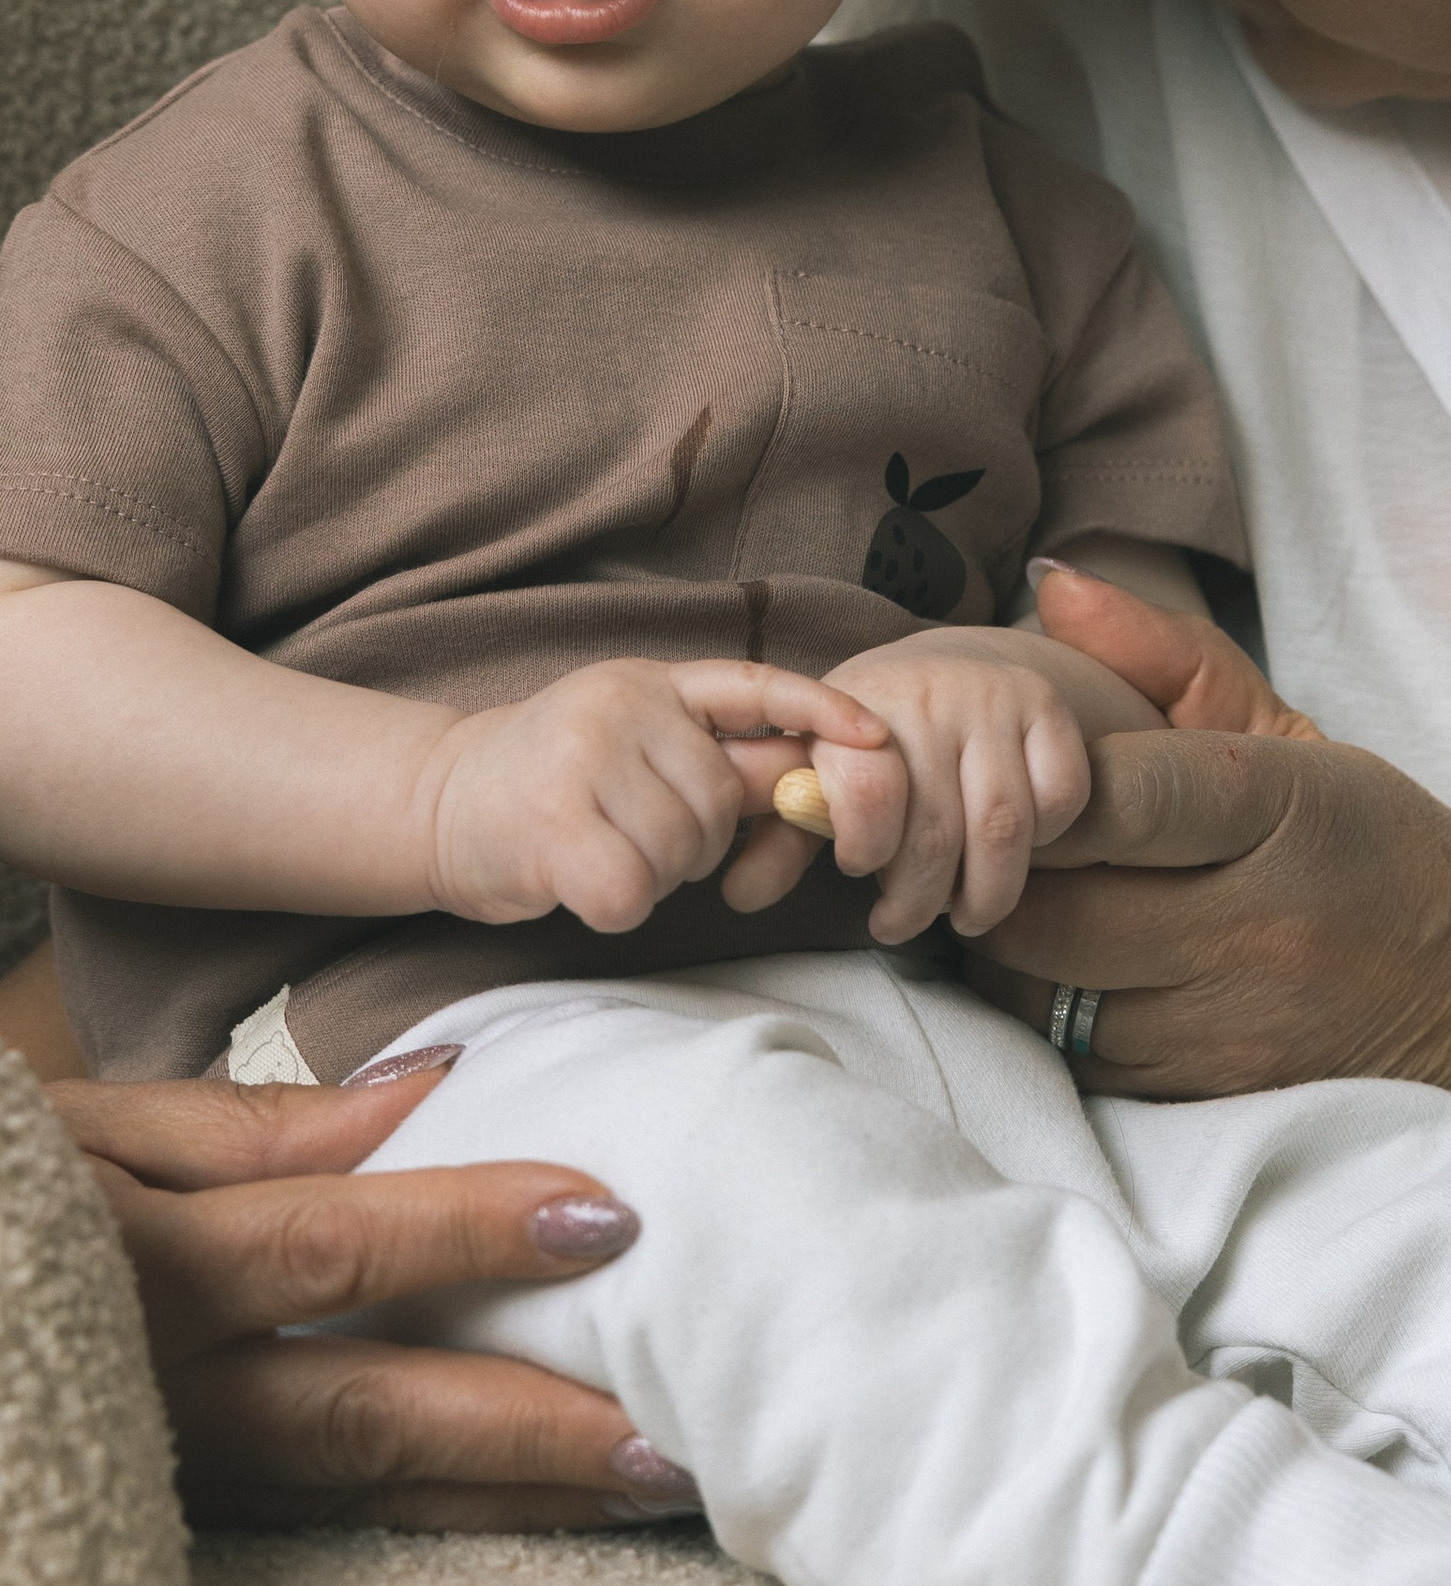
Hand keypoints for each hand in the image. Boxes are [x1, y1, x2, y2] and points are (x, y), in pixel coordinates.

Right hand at [59, 1056, 692, 1531]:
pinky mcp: (163, 1526)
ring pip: (358, 1495)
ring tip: (645, 1486)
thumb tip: (429, 1090)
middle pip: (363, 1411)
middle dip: (523, 1426)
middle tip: (670, 1428)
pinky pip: (321, 1529)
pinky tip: (537, 1518)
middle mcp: (148, 1388)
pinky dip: (435, 1522)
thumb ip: (248, 1124)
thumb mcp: (82, 1129)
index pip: (328, 1245)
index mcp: (133, 1264)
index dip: (469, 1228)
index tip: (605, 1210)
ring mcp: (155, 1476)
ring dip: (507, 1497)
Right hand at [417, 657, 883, 929]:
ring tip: (599, 849)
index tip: (880, 739)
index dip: (821, 709)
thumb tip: (817, 772)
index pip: (754, 686)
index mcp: (651, 681)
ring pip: (680, 853)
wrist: (434, 801)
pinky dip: (613, 905)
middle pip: (722, 804)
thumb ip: (717, 755)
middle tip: (633, 835)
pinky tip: (576, 880)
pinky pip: (630, 892)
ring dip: (650, 875)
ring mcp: (583, 759)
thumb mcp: (636, 743)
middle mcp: (620, 705)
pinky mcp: (553, 823)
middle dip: (694, 842)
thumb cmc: (551, 782)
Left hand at [732, 621, 1163, 943]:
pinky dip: (1045, 841)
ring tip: (964, 913)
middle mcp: (930, 696)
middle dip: (920, 901)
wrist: (950, 665)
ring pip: (1004, 828)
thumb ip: (782, 835)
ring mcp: (996, 699)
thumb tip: (739, 896)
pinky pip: (1060, 797)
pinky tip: (1014, 850)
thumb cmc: (873, 739)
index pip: (867, 790)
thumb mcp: (819, 772)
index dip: (865, 850)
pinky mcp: (1050, 708)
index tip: (859, 872)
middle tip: (904, 923)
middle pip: (937, 832)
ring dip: (986, 893)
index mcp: (858, 709)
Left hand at [965, 569, 1450, 1101]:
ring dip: (1008, 943)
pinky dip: (1047, 1005)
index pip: (1115, 794)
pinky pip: (1072, 1050)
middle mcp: (1248, 927)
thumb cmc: (1384, 853)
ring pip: (1039, 989)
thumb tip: (1049, 587)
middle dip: (999, 866)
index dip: (1040, 782)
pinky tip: (1070, 967)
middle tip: (994, 834)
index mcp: (1280, 812)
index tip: (1018, 765)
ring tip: (1027, 896)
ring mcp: (1223, 1025)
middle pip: (1048, 906)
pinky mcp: (1203, 1094)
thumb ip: (1170, 657)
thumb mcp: (1298, 738)